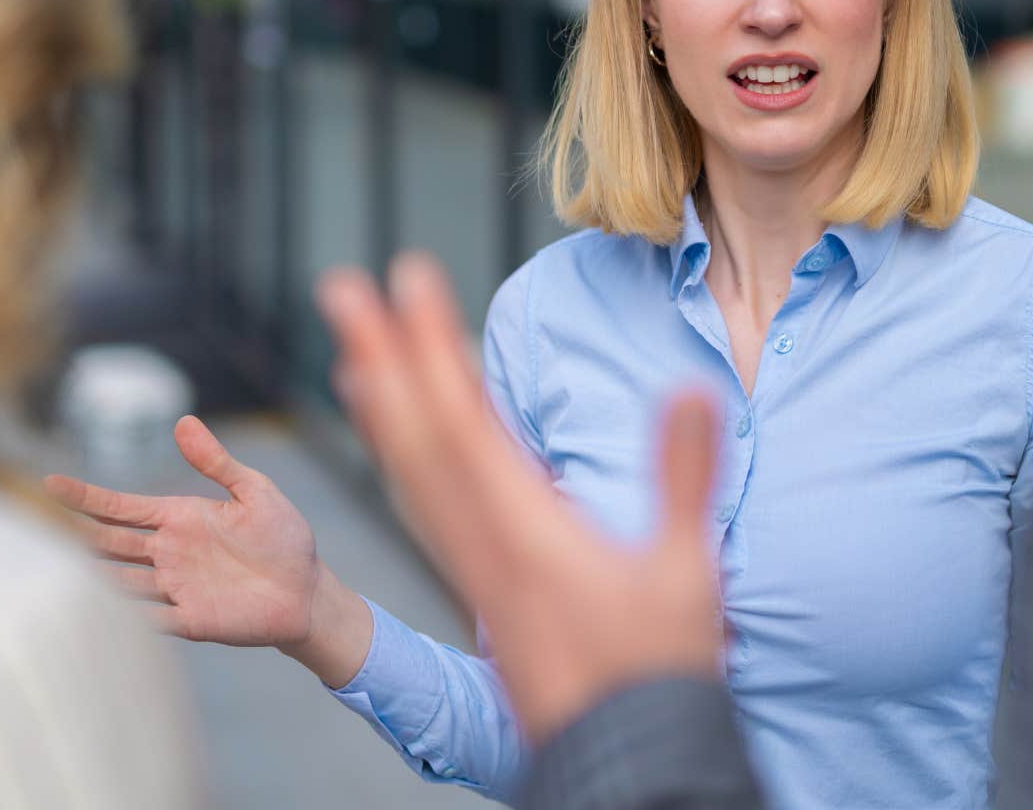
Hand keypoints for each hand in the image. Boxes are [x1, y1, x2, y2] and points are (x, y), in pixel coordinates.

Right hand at [43, 417, 373, 684]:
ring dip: (91, 576)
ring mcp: (174, 588)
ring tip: (52, 570)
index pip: (122, 507)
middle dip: (76, 534)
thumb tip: (183, 422)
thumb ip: (217, 462)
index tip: (50, 482)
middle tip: (33, 526)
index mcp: (180, 518)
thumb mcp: (255, 492)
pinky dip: (123, 616)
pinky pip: (147, 618)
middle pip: (110, 542)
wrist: (307, 592)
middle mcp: (168, 553)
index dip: (87, 496)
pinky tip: (98, 613)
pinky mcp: (189, 620)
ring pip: (119, 580)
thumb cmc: (284, 539)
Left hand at [316, 253, 724, 743]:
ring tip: (352, 349)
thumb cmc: (657, 670)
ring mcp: (475, 568)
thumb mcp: (685, 570)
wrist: (622, 756)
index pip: (463, 419)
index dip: (430, 344)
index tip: (406, 276)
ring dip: (381, 404)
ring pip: (411, 474)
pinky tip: (398, 440)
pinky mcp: (482, 587)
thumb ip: (682, 477)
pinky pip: (426, 509)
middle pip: (416, 436)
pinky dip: (403, 459)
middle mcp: (482, 544)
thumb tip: (692, 389)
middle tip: (340, 288)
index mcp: (524, 532)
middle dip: (379, 355)